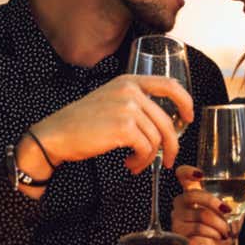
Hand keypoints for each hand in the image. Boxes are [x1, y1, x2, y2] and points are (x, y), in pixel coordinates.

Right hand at [30, 74, 193, 174]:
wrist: (55, 135)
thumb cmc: (81, 123)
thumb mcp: (110, 101)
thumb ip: (135, 103)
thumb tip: (163, 123)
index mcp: (129, 81)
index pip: (169, 84)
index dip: (185, 102)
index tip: (189, 118)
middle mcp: (130, 91)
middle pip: (167, 122)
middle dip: (171, 145)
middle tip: (167, 160)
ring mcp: (127, 108)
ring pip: (157, 139)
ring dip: (149, 157)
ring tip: (136, 163)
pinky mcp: (123, 128)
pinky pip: (147, 149)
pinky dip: (141, 161)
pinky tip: (129, 163)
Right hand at [171, 165, 233, 244]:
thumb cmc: (223, 232)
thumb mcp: (238, 209)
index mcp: (194, 193)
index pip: (182, 175)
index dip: (188, 171)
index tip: (200, 174)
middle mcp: (182, 203)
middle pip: (193, 195)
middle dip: (214, 204)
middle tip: (227, 211)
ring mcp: (177, 218)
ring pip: (200, 215)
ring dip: (219, 224)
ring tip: (223, 231)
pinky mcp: (178, 233)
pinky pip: (197, 229)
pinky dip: (212, 234)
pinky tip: (215, 238)